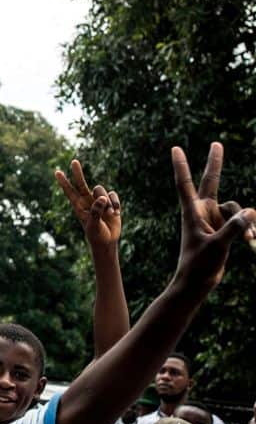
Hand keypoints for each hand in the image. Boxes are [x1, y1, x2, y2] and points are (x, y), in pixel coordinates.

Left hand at [55, 160, 120, 246]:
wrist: (107, 241)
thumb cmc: (96, 235)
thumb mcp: (94, 225)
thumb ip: (96, 211)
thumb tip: (102, 198)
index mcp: (78, 206)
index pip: (69, 192)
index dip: (64, 182)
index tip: (57, 172)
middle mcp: (87, 201)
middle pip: (81, 183)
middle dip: (78, 173)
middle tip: (74, 161)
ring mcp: (99, 200)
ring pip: (101, 190)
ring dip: (107, 202)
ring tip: (109, 214)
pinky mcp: (110, 202)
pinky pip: (113, 195)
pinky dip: (115, 203)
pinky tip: (117, 213)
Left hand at [170, 142, 254, 288]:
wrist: (198, 280)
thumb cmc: (199, 263)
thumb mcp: (217, 246)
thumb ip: (233, 228)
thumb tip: (250, 211)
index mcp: (192, 212)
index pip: (185, 183)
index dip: (182, 165)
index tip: (175, 148)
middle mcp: (202, 211)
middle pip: (211, 182)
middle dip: (215, 163)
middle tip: (217, 143)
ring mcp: (213, 218)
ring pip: (236, 208)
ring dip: (245, 221)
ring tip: (249, 239)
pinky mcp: (223, 227)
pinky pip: (241, 220)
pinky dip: (248, 228)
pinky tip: (251, 240)